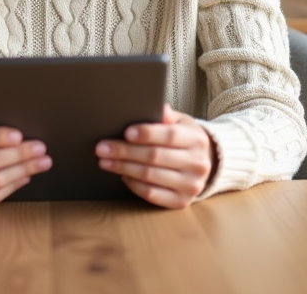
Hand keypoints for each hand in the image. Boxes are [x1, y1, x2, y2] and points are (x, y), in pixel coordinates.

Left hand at [95, 105, 216, 208]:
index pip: (170, 136)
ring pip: (150, 176)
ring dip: (123, 168)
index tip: (126, 132)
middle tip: (102, 148)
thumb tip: (154, 105)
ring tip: (105, 161)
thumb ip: (166, 115)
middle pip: (154, 156)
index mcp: (197, 139)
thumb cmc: (185, 139)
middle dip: (124, 152)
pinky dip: (133, 184)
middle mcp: (197, 164)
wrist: (204, 164)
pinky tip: (123, 175)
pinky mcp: (181, 202)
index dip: (146, 134)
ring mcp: (190, 185)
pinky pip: (151, 194)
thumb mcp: (180, 122)